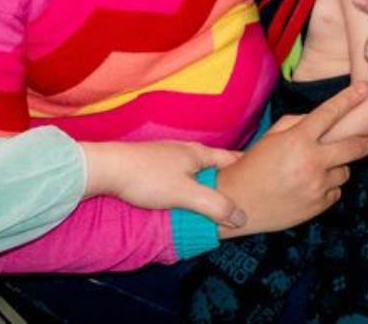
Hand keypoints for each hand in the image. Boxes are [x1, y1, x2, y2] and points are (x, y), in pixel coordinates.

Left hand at [82, 140, 246, 228]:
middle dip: (229, 179)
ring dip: (208, 183)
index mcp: (199, 153)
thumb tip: (242, 217)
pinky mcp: (154, 165)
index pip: (232, 159)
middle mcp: (187, 150)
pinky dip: (191, 185)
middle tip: (242, 196)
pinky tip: (187, 198)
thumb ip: (215, 206)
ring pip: (197, 170)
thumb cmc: (147, 178)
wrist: (107, 169)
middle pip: (216, 164)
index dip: (247, 169)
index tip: (260, 181)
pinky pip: (182, 175)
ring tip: (217, 201)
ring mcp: (169, 156)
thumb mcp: (186, 195)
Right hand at [215, 83, 367, 237]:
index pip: (330, 113)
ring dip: (336, 168)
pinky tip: (308, 187)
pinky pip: (335, 191)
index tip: (364, 90)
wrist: (238, 203)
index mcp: (297, 140)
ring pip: (345, 171)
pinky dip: (327, 188)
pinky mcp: (318, 205)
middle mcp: (311, 162)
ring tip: (315, 171)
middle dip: (365, 143)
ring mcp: (316, 186)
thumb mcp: (270, 137)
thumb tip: (322, 120)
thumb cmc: (253, 165)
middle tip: (367, 142)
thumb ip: (296, 123)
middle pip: (354, 147)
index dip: (349, 99)